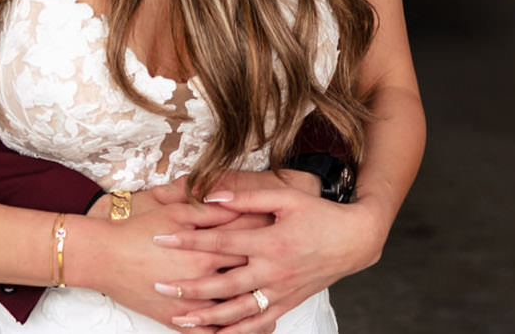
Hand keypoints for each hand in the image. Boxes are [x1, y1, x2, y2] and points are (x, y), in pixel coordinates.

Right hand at [67, 192, 265, 326]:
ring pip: (234, 310)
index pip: (246, 239)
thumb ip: (207, 208)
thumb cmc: (137, 230)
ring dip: (258, 309)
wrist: (103, 256)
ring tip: (280, 306)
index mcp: (206, 248)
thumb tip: (234, 202)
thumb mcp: (173, 212)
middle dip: (268, 270)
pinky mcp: (178, 320)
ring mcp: (193, 302)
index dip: (265, 233)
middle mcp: (204, 277)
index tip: (282, 228)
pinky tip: (246, 333)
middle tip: (293, 266)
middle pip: (245, 274)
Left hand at [144, 181, 389, 331]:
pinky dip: (237, 333)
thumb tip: (214, 194)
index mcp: (269, 242)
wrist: (354, 241)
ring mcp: (280, 291)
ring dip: (207, 316)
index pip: (220, 242)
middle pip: (223, 283)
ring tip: (180, 319)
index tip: (162, 238)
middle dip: (189, 287)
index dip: (189, 240)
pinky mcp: (288, 303)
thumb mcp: (286, 197)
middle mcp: (273, 271)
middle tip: (161, 287)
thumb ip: (248, 197)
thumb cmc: (319, 214)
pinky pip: (259, 324)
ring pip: (238, 310)